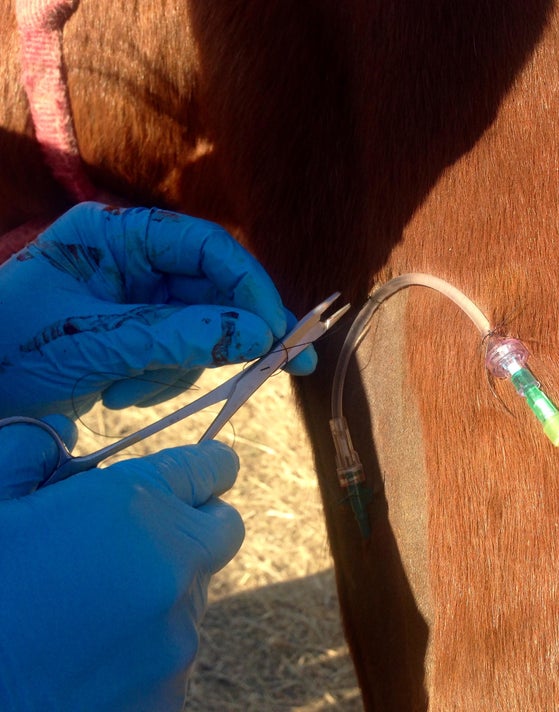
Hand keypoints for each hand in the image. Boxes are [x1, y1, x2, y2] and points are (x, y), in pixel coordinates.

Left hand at [0, 202, 315, 417]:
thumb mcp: (96, 343)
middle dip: (229, 334)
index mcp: (116, 236)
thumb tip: (261, 335)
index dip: (250, 286)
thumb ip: (180, 336)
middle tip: (281, 366)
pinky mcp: (133, 334)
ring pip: (198, 329)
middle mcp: (131, 260)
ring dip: (178, 367)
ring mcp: (133, 299)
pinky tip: (116, 394)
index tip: (278, 330)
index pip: (207, 247)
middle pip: (211, 290)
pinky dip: (159, 380)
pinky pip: (176, 354)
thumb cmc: (7, 352)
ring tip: (126, 391)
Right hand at [0, 428, 243, 710]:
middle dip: (194, 525)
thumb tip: (63, 435)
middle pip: (221, 531)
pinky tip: (88, 658)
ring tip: (90, 612)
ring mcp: (177, 639)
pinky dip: (145, 648)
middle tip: (143, 537)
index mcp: (133, 508)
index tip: (206, 468)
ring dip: (160, 592)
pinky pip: (172, 654)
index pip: (212, 467)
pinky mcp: (169, 697)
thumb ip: (31, 452)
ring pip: (193, 595)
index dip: (207, 465)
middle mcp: (172, 568)